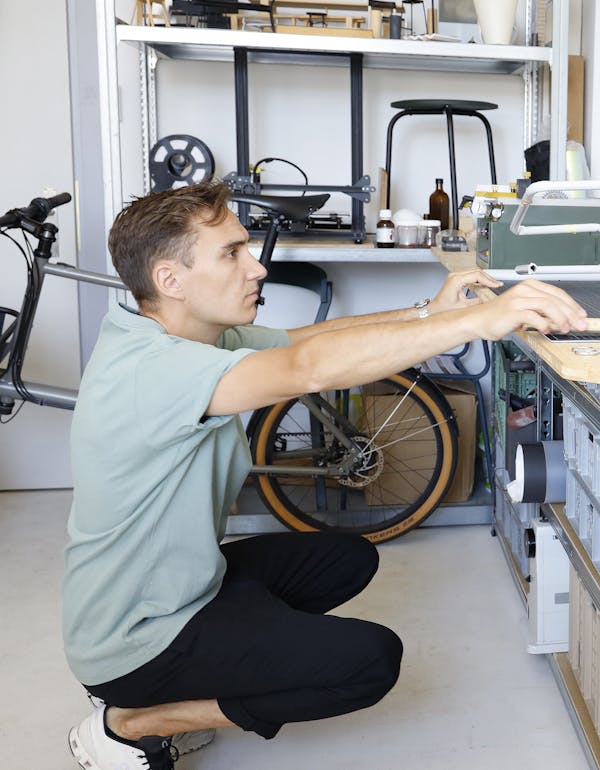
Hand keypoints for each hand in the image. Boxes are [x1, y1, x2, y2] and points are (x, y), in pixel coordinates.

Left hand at [429, 269, 502, 314]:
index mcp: (456, 280)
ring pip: (474, 272)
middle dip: (488, 278)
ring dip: (484, 278)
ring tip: (492, 285)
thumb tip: (489, 298)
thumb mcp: (464, 306)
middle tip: (497, 284)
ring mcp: (455, 276)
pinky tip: (484, 285)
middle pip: (477, 271)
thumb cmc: (444, 308)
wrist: (434, 310)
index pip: (477, 275)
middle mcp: (455, 275)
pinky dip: (478, 279)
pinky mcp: (456, 278)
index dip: (489, 280)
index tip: (496, 285)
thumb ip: (478, 301)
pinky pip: (470, 275)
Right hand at [472, 279, 587, 340]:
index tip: (580, 315)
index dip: (572, 305)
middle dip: (571, 313)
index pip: (557, 293)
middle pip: (555, 299)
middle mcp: (524, 290)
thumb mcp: (524, 308)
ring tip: (564, 329)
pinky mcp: (513, 311)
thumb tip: (562, 318)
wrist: (479, 320)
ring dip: (560, 319)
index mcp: (529, 286)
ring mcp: (518, 299)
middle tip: (578, 324)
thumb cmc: (499, 316)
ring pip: (548, 306)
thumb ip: (541, 310)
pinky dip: (543, 324)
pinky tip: (545, 330)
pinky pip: (534, 317)